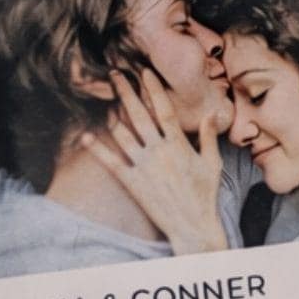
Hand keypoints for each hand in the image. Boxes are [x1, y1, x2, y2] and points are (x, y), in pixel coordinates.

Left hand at [80, 69, 228, 254]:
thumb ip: (208, 136)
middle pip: (139, 115)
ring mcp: (144, 167)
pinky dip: (97, 149)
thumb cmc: (204, 194)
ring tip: (106, 100)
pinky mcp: (132, 182)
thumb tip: (211, 112)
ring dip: (112, 115)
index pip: (164, 109)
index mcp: (178, 145)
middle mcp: (159, 151)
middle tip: (115, 74)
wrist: (192, 226)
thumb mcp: (212, 163)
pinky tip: (85, 136)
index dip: (153, 89)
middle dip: (126, 92)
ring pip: (123, 134)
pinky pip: (111, 162)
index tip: (144, 72)